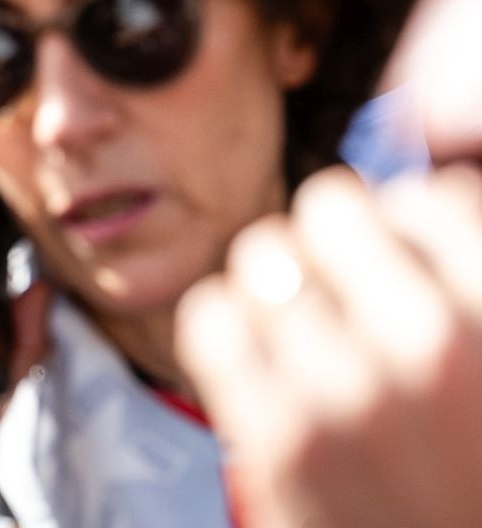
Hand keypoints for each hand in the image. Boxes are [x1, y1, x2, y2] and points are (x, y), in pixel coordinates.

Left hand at [177, 166, 481, 527]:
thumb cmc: (477, 475)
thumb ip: (461, 283)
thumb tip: (417, 195)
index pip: (433, 199)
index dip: (415, 226)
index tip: (412, 264)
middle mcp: (434, 348)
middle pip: (332, 208)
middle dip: (341, 242)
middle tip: (355, 290)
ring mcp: (347, 397)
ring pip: (264, 256)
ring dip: (285, 284)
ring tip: (315, 329)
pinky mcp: (278, 445)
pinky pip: (214, 318)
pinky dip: (234, 328)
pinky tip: (270, 362)